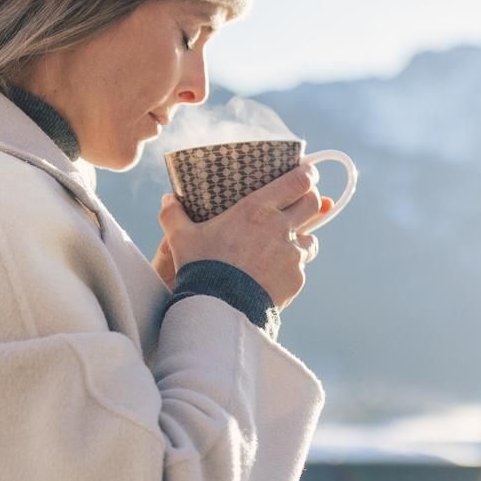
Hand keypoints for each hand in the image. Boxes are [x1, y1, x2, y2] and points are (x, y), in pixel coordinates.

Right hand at [157, 165, 329, 310]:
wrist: (218, 308)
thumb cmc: (200, 268)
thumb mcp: (181, 238)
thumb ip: (173, 214)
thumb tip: (168, 199)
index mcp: (257, 209)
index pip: (298, 180)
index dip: (307, 174)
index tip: (306, 172)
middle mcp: (280, 227)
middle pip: (312, 202)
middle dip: (309, 199)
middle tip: (300, 202)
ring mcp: (292, 254)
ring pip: (310, 238)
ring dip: (300, 238)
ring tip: (283, 246)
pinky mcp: (296, 278)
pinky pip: (301, 268)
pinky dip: (291, 268)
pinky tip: (274, 274)